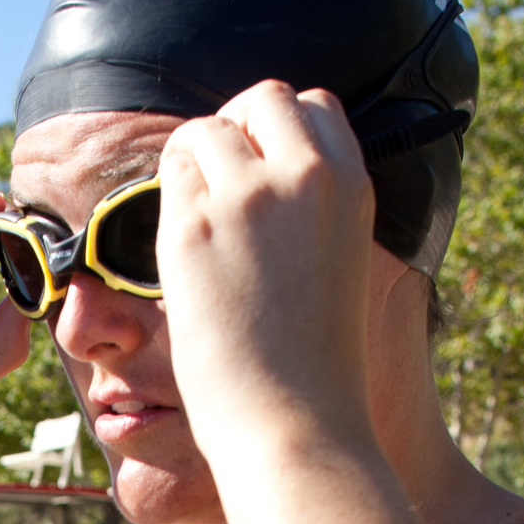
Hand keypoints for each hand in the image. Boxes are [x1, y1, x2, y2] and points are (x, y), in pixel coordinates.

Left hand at [156, 83, 378, 469]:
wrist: (295, 425)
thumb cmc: (317, 368)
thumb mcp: (340, 268)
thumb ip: (312, 213)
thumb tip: (263, 180)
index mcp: (352, 188)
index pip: (313, 107)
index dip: (279, 132)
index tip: (263, 172)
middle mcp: (305, 176)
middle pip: (262, 98)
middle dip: (237, 129)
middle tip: (222, 189)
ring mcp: (248, 196)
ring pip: (207, 130)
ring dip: (196, 165)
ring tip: (200, 227)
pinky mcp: (194, 226)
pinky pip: (171, 175)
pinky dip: (171, 201)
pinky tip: (185, 253)